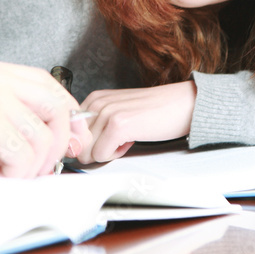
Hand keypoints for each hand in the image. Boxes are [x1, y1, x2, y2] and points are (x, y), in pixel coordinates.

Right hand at [0, 58, 92, 178]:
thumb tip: (42, 138)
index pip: (44, 82)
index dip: (62, 113)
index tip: (64, 141)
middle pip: (55, 103)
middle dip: (59, 141)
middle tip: (41, 167)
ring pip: (43, 136)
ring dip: (30, 167)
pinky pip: (25, 154)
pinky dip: (14, 174)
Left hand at [76, 81, 196, 163]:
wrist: (183, 104)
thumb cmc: (154, 112)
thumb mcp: (118, 113)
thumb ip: (96, 126)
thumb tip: (76, 150)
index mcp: (94, 98)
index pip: (71, 132)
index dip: (87, 144)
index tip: (105, 140)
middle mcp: (96, 102)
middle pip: (77, 144)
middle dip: (96, 150)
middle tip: (118, 139)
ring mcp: (106, 112)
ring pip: (87, 152)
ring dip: (108, 152)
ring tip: (126, 138)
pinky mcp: (118, 125)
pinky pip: (101, 155)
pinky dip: (116, 155)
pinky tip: (131, 140)